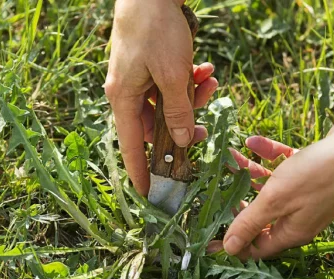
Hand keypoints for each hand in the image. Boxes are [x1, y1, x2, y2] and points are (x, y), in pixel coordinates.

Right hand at [105, 0, 217, 195]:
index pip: (130, 146)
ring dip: (191, 98)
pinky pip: (169, 85)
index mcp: (123, 98)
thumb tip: (180, 141)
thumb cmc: (156, 30)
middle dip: (183, 125)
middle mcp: (126, 92)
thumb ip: (178, 112)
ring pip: (167, 104)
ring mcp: (137, 79)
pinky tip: (205, 70)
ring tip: (210, 82)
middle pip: (155, 126)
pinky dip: (188, 81)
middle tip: (205, 128)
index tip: (146, 193)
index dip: (139, 170)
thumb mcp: (173, 76)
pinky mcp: (148, 67)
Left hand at [211, 102, 333, 259]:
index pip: (257, 246)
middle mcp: (299, 216)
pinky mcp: (312, 170)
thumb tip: (229, 249)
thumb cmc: (317, 175)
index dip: (233, 242)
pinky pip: (284, 167)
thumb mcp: (276, 201)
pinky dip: (269, 156)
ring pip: (270, 188)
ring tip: (230, 157)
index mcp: (292, 231)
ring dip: (250, 173)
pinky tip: (252, 141)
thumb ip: (250, 223)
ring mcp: (307, 194)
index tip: (210, 236)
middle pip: (261, 216)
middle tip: (217, 190)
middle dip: (238, 203)